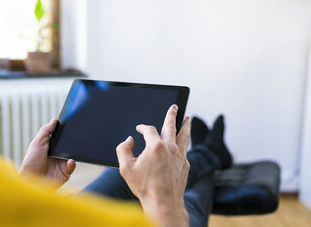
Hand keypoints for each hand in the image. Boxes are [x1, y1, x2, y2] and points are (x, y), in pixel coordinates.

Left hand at [19, 119, 75, 185]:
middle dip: (72, 142)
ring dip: (73, 153)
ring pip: (73, 155)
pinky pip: (72, 166)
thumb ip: (46, 131)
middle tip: (75, 138)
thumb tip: (54, 121)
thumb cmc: (31, 162)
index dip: (65, 133)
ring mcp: (61, 164)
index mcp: (51, 147)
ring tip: (72, 151)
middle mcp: (57, 155)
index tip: (71, 125)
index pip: (61, 138)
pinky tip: (69, 161)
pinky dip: (72, 163)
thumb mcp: (37, 143)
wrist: (31, 181)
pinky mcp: (65, 173)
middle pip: (69, 146)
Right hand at [116, 105, 190, 226]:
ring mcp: (180, 156)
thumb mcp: (126, 168)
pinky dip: (184, 143)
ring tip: (188, 119)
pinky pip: (185, 149)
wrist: (164, 203)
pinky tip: (183, 143)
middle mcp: (170, 148)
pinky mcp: (185, 165)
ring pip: (184, 136)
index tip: (139, 129)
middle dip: (172, 115)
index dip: (143, 127)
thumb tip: (128, 141)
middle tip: (175, 107)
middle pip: (172, 126)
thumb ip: (123, 150)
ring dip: (186, 126)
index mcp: (156, 146)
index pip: (149, 129)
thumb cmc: (145, 187)